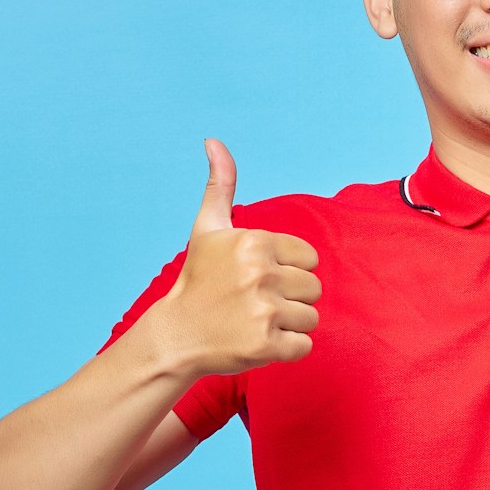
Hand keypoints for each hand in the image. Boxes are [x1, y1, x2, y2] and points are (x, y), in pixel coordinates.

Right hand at [155, 137, 321, 375]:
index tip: (258, 278)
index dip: (288, 270)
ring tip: (256, 322)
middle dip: (291, 298)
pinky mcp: (266, 345)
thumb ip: (220, 185)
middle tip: (256, 303)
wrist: (176, 335)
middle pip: (314, 288)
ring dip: (289, 324)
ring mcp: (264, 311)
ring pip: (311, 318)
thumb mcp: (207, 228)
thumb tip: (213, 140)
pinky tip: (258, 341)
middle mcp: (261, 274)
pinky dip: (287, 349)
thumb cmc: (198, 280)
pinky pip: (304, 346)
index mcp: (255, 242)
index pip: (309, 259)